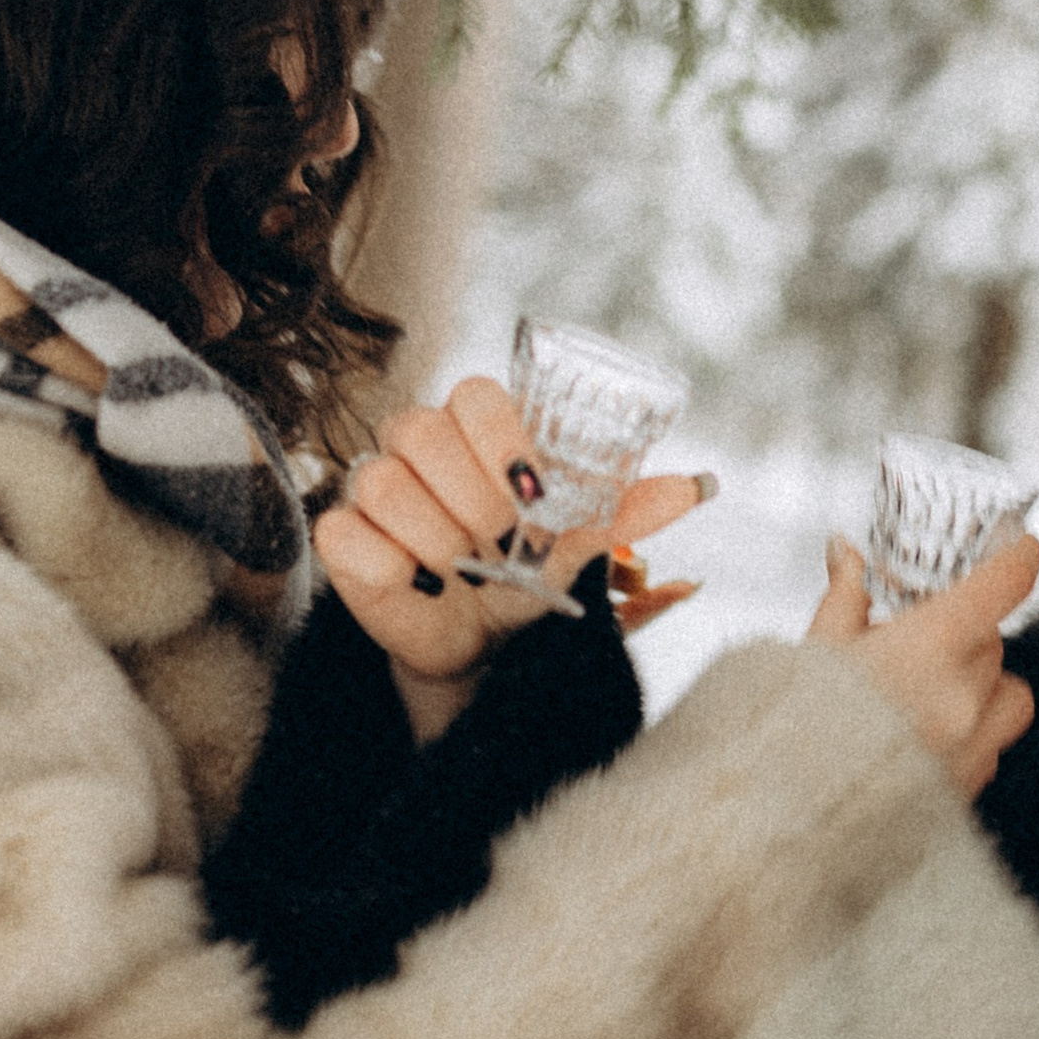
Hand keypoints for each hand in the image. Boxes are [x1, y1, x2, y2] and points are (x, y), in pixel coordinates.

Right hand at [313, 376, 708, 738]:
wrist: (483, 645)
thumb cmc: (527, 578)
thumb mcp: (578, 545)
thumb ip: (626, 510)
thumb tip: (698, 486)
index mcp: (477, 428)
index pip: (473, 394)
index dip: (500, 438)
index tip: (532, 489)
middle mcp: (417, 445)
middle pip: (420, 430)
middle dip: (471, 496)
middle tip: (500, 541)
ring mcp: (372, 487)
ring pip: (383, 482)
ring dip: (436, 540)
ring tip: (462, 571)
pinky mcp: (340, 536)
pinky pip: (348, 534)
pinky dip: (390, 567)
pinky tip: (418, 584)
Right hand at [805, 531, 1038, 799]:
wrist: (789, 820)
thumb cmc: (797, 730)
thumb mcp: (819, 648)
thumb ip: (845, 595)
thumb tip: (844, 552)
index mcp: (931, 647)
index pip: (1002, 586)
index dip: (1018, 559)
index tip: (1021, 548)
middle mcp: (964, 696)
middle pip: (994, 643)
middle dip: (964, 635)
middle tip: (917, 643)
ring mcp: (973, 747)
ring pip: (1010, 696)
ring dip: (985, 685)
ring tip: (935, 692)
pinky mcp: (968, 789)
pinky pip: (992, 748)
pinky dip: (972, 734)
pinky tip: (923, 738)